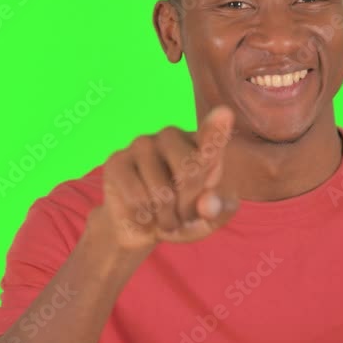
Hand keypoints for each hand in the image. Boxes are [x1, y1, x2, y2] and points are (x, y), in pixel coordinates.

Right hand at [90, 105, 238, 251]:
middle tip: (182, 216)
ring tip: (163, 218)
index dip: (216, 130)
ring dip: (166, 219)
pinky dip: (144, 218)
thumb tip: (207, 204)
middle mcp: (171, 135)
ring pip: (162, 193)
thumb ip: (218, 210)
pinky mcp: (117, 160)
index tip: (225, 113)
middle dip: (188, 207)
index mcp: (200, 143)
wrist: (142, 229)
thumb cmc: (182, 216)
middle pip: (190, 173)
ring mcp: (142, 144)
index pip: (211, 137)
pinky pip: (137, 198)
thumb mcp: (209, 219)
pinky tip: (143, 215)